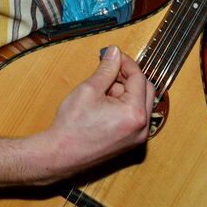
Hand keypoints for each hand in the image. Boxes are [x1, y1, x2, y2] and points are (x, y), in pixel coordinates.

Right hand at [0, 45, 154, 187]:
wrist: (61, 154)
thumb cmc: (72, 125)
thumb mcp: (89, 89)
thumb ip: (107, 68)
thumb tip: (114, 52)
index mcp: (134, 113)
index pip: (138, 78)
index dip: (126, 62)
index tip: (113, 55)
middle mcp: (142, 127)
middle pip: (145, 89)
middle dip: (127, 77)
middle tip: (109, 69)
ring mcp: (138, 137)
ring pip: (140, 102)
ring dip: (124, 91)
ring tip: (100, 90)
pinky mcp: (130, 142)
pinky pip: (134, 116)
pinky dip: (123, 104)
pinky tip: (103, 103)